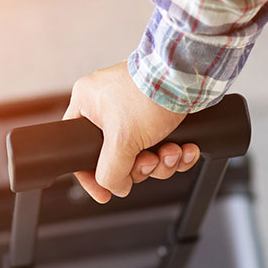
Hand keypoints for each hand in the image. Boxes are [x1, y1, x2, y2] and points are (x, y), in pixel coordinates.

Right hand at [63, 61, 200, 202]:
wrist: (189, 74)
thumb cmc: (149, 94)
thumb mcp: (121, 140)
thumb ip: (110, 171)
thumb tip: (114, 186)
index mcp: (87, 104)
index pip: (78, 149)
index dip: (91, 176)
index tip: (105, 194)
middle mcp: (108, 105)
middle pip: (116, 156)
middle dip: (141, 166)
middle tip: (150, 162)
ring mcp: (135, 108)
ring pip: (143, 152)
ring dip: (162, 161)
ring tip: (172, 152)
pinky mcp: (159, 111)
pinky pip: (161, 143)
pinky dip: (176, 152)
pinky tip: (186, 149)